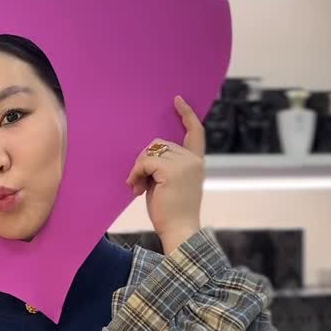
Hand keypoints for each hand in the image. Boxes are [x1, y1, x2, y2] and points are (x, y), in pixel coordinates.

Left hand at [126, 95, 204, 247]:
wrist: (179, 230)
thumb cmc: (171, 212)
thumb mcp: (170, 183)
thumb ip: (165, 166)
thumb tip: (146, 155)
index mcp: (196, 162)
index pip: (195, 132)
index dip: (187, 115)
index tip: (177, 100)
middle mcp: (192, 160)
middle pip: (159, 144)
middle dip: (144, 161)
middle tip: (137, 182)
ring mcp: (184, 163)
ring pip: (150, 151)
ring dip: (139, 168)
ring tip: (136, 186)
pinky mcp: (171, 170)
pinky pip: (145, 161)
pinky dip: (136, 173)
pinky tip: (134, 187)